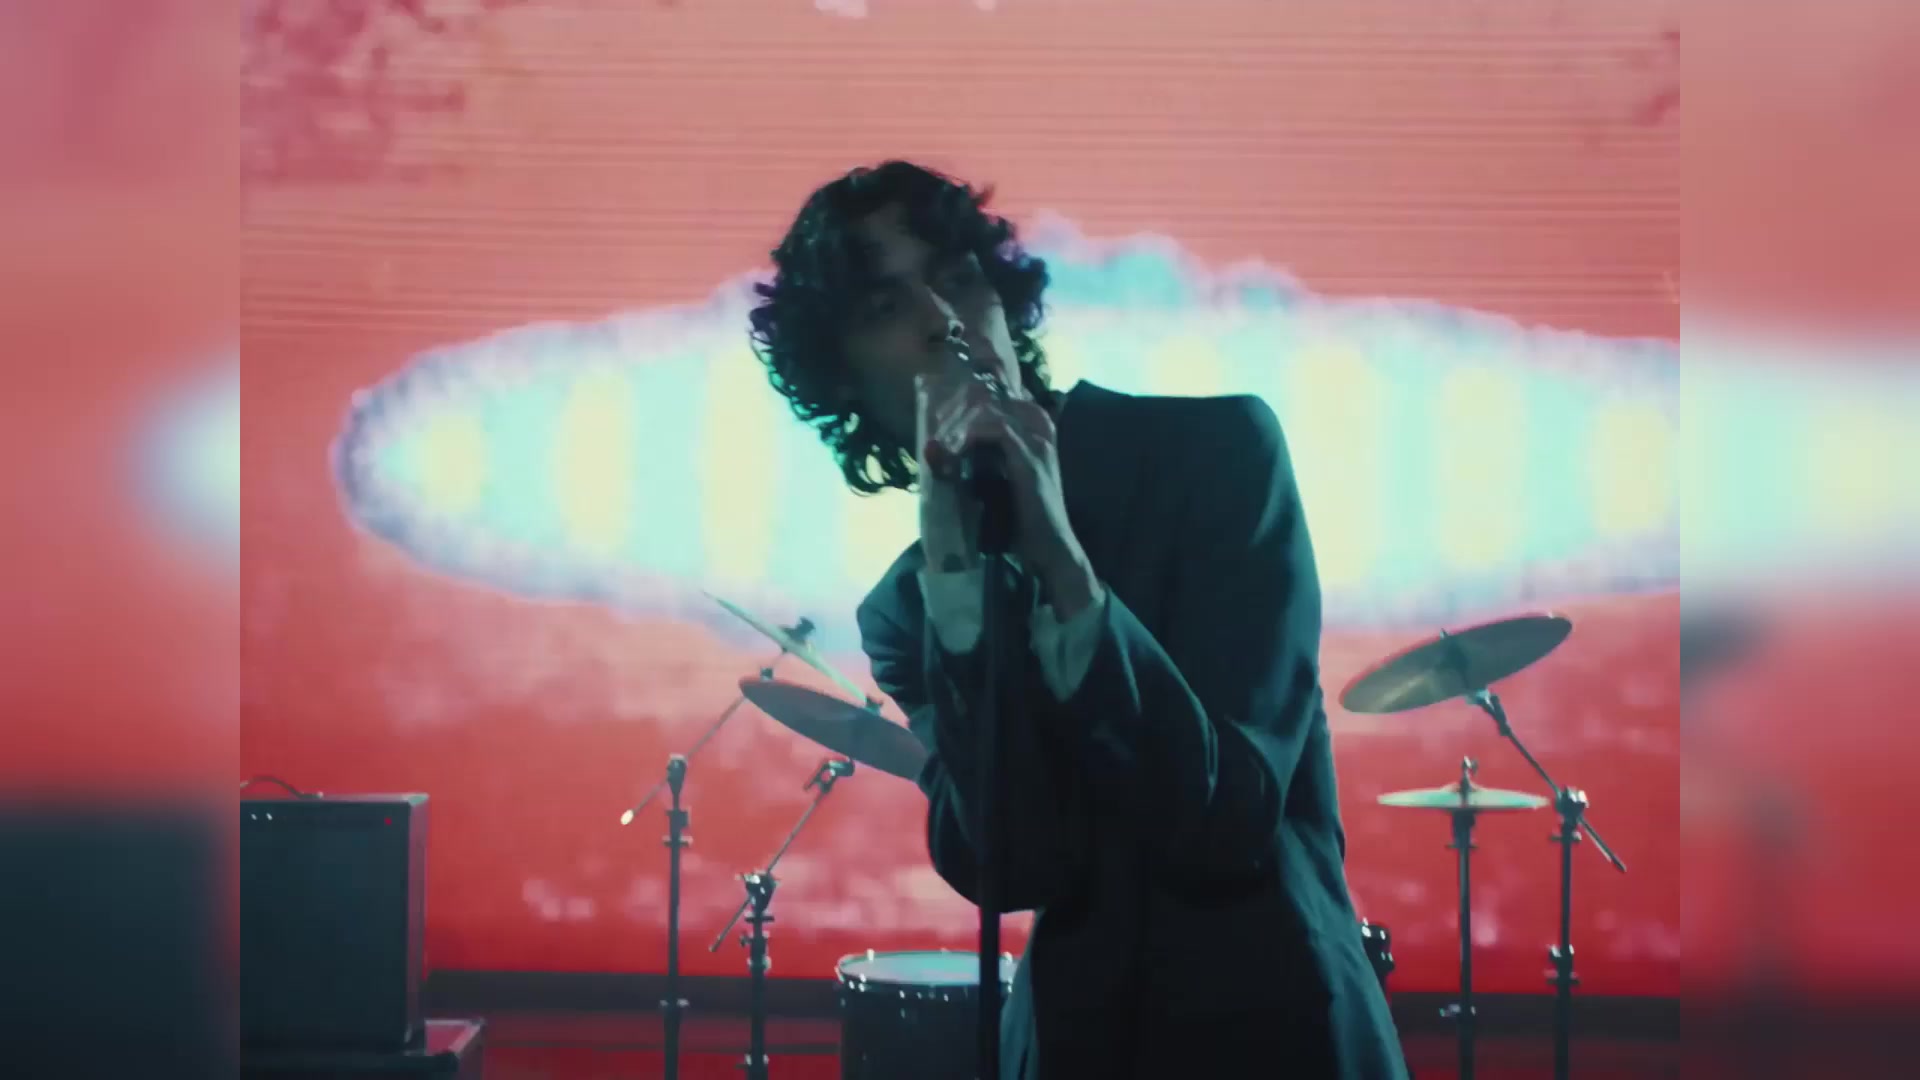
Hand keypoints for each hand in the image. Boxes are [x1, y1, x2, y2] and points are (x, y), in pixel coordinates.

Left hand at [920, 377, 1098, 615]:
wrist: (1049, 547)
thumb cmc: (1020, 517)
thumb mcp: (992, 477)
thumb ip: (973, 458)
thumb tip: (933, 447)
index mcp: (1034, 425)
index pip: (994, 392)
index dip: (962, 400)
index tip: (938, 420)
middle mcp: (1039, 424)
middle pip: (989, 394)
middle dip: (954, 408)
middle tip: (934, 431)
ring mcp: (1037, 438)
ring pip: (988, 407)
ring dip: (957, 422)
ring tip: (939, 442)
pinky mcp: (1030, 456)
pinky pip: (995, 428)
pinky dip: (967, 436)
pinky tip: (952, 451)